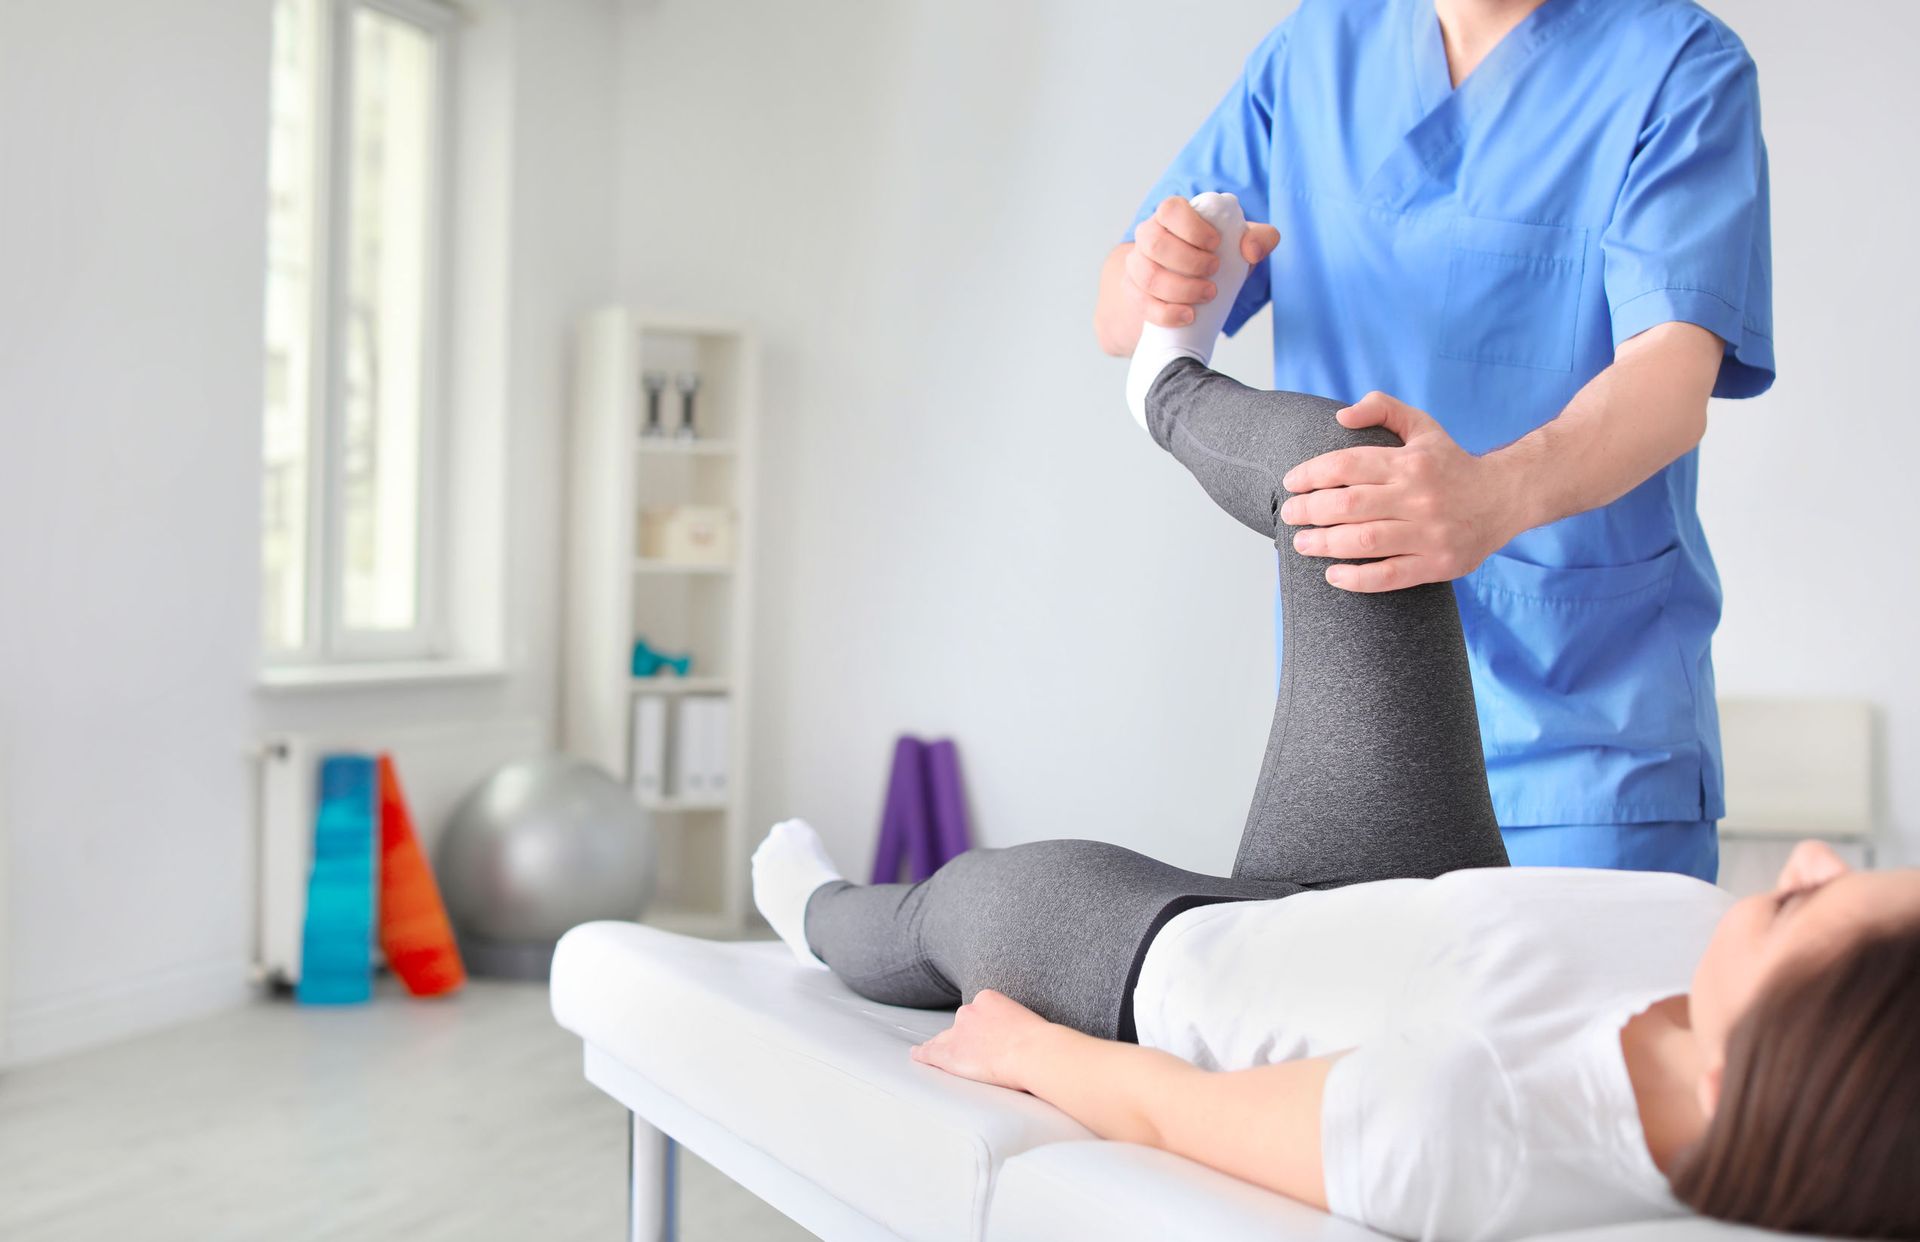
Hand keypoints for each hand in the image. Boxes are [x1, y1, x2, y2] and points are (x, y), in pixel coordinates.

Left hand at [910, 989, 1052, 1090]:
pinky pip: (931, 1053)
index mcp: (988, 998)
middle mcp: (968, 1011)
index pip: (977, 1012)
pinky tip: (916, 1055)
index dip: (981, 1026)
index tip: (988, 1035)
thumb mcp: (1026, 1019)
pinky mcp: (950, 1054)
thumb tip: (1015, 1036)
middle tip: (977, 1051)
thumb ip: (1013, 1023)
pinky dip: (922, 1054)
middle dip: (965, 1036)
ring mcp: (958, 1032)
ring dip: (941, 1045)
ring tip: (934, 1051)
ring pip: (944, 1039)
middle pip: (960, 1024)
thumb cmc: (1039, 1041)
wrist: (1033, 1052)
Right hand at [1127, 195, 1280, 327]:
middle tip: (1214, 270)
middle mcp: (1149, 235)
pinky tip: (1187, 316)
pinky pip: (1142, 303)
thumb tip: (1252, 250)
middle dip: (1187, 261)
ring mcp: (1137, 264)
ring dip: (1180, 289)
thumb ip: (1259, 238)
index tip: (1215, 243)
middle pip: (1154, 243)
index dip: (1191, 227)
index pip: (1170, 209)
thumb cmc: (1215, 256)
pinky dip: (1166, 312)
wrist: (1189, 285)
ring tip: (1207, 295)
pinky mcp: (1134, 292)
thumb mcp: (1240, 244)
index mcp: (1172, 216)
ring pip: (1147, 276)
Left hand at [1279, 391, 1523, 591]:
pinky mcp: (1438, 564)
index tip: (1291, 484)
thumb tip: (1341, 417)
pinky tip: (1333, 574)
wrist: (1506, 497)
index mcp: (1410, 462)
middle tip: (1289, 515)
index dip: (1311, 475)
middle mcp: (1418, 497)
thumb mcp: (1423, 426)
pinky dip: (1356, 579)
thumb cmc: (1452, 463)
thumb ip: (1382, 409)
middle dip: (1309, 511)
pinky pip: (1389, 575)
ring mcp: (1429, 533)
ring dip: (1324, 544)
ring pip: (1363, 541)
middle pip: (1348, 505)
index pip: (1346, 466)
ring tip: (1301, 543)